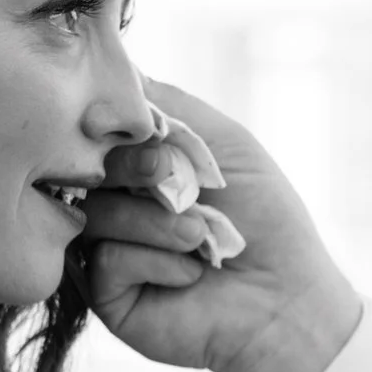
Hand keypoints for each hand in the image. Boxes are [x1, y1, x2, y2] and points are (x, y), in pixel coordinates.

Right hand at [80, 80, 363, 371]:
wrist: (287, 303)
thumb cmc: (265, 220)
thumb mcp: (224, 144)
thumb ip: (168, 103)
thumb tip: (112, 67)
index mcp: (137, 165)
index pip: (98, 127)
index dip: (120, 124)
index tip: (158, 135)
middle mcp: (114, 202)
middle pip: (83, 164)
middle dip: (137, 167)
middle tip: (177, 181)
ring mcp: (105, 248)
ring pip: (93, 212)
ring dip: (155, 221)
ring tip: (201, 239)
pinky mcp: (105, 295)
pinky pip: (103, 259)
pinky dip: (154, 260)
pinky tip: (190, 275)